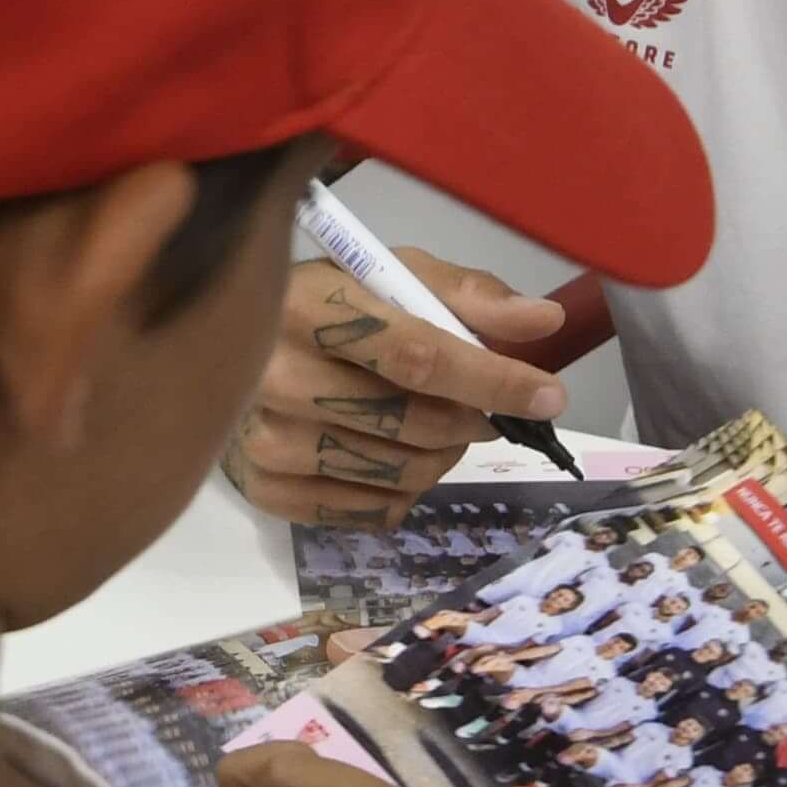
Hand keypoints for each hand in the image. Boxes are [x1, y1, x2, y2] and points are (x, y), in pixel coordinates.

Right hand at [224, 248, 568, 527]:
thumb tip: (544, 322)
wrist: (237, 346)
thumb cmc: (331, 303)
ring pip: (397, 473)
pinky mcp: (264, 488)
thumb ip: (470, 296)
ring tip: (439, 428)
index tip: (549, 395)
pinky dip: (404, 492)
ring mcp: (263, 438)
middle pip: (411, 423)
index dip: (492, 380)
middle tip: (480, 409)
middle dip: (471, 420)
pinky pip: (369, 512)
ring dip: (443, 456)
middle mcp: (273, 374)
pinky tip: (393, 456)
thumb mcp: (394, 274)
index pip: (416, 355)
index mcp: (306, 303)